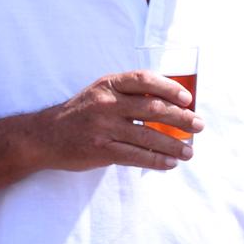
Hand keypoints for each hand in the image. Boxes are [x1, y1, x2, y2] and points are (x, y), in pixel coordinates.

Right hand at [30, 71, 201, 172]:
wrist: (45, 136)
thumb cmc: (81, 113)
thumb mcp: (101, 93)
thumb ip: (129, 94)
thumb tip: (170, 103)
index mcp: (109, 84)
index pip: (145, 80)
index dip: (170, 88)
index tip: (188, 99)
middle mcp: (107, 103)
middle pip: (153, 109)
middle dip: (181, 118)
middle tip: (198, 125)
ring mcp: (103, 127)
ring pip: (148, 136)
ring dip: (174, 145)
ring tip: (190, 151)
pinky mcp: (101, 150)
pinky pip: (136, 156)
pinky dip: (157, 160)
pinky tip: (170, 163)